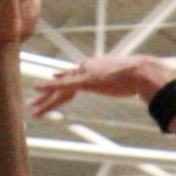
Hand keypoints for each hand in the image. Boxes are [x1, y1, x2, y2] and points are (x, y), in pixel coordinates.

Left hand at [30, 53, 164, 117]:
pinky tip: (37, 89)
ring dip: (45, 98)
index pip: (75, 76)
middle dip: (48, 94)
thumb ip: (125, 83)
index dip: (62, 80)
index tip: (54, 79)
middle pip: (63, 83)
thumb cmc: (140, 77)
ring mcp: (85, 74)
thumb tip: (131, 88)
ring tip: (33, 107)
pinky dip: (49, 87)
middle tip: (34, 101)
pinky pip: (63, 86)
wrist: (142, 73)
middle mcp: (87, 68)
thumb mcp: (129, 80)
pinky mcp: (85, 81)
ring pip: (60, 88)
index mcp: (96, 68)